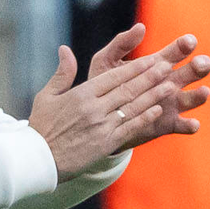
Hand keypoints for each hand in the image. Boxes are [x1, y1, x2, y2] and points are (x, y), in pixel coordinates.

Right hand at [27, 42, 176, 182]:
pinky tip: (158, 110)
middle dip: (149, 77)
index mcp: (81, 94)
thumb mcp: (46, 96)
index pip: (113, 77)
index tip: (150, 59)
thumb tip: (64, 49)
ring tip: (170, 85)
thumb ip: (62, 73)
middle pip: (127, 89)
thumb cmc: (42, 126)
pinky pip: (130, 127)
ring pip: (133, 107)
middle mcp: (94, 108)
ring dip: (153, 96)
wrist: (40, 159)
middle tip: (167, 66)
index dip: (134, 68)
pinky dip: (145, 118)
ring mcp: (102, 126)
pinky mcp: (106, 142)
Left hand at [87, 24, 209, 151]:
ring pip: (192, 98)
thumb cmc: (104, 84)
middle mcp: (170, 82)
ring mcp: (171, 104)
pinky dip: (190, 125)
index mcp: (158, 64)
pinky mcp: (168, 123)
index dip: (184, 45)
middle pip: (192, 72)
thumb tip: (140, 26)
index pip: (177, 51)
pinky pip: (183, 125)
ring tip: (204, 91)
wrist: (97, 115)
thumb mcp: (107, 61)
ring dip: (199, 95)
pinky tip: (193, 124)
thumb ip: (121, 44)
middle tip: (200, 63)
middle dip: (199, 66)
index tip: (188, 41)